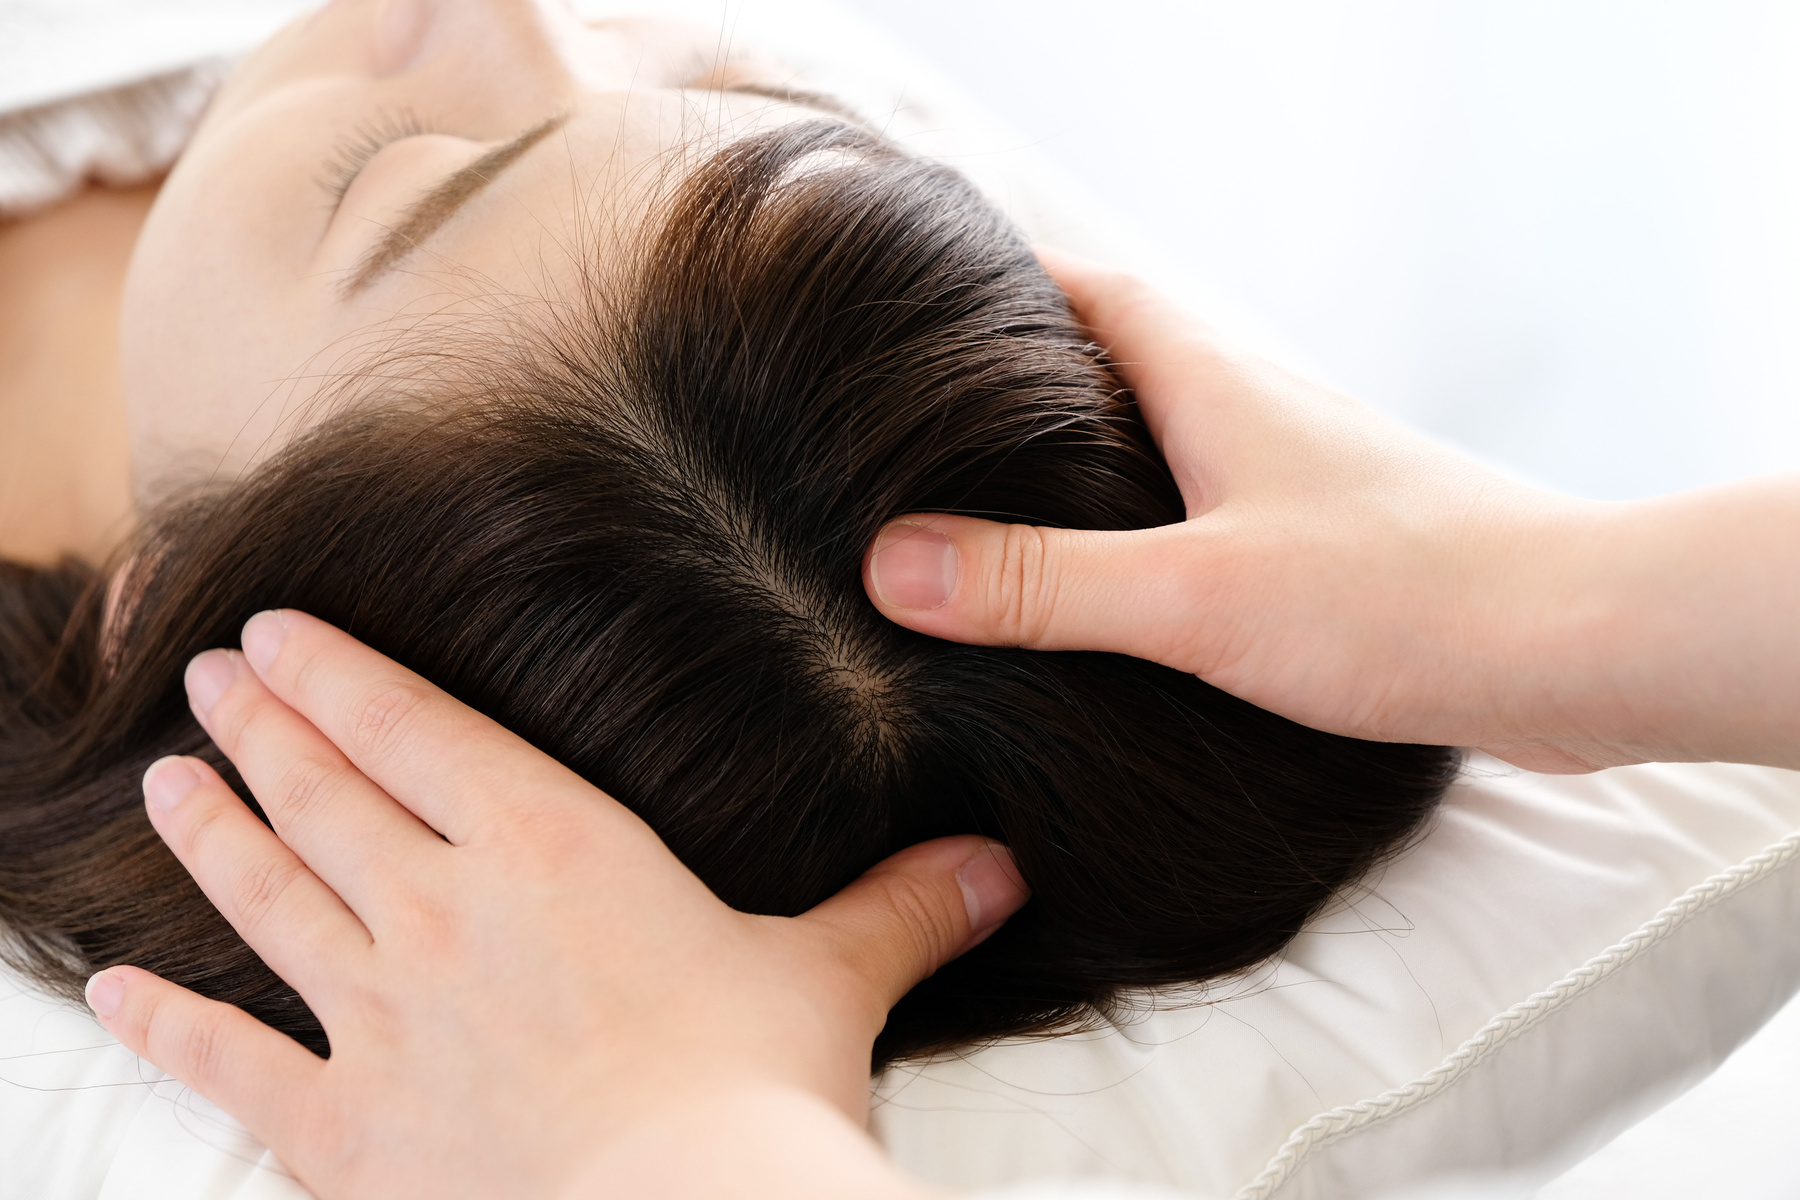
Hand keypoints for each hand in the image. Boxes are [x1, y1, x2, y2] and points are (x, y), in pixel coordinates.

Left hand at [83, 610, 1027, 1199]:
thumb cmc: (755, 1089)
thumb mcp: (835, 979)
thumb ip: (905, 909)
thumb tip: (1002, 866)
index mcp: (550, 846)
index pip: (414, 732)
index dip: (338, 675)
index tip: (274, 630)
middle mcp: (442, 911)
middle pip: (323, 795)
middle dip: (258, 728)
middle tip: (206, 677)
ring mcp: (380, 1019)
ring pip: (266, 900)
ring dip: (208, 834)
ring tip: (163, 780)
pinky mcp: (348, 1130)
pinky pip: (237, 1065)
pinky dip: (169, 1027)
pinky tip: (114, 993)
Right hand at [862, 249, 1799, 772]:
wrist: (1582, 646)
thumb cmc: (1406, 598)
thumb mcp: (1194, 597)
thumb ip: (1044, 584)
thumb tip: (893, 567)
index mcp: (1216, 385)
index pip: (1091, 293)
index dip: (1005, 282)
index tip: (922, 301)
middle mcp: (1260, 412)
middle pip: (1125, 360)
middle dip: (1032, 379)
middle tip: (940, 424)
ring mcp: (1302, 478)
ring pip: (1173, 442)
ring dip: (1096, 460)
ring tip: (1009, 513)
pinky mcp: (1336, 547)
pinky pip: (1218, 513)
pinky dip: (1157, 531)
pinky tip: (1130, 597)